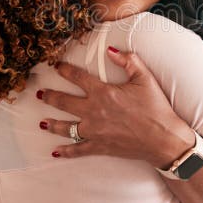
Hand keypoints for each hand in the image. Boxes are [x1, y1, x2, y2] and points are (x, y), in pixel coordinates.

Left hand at [37, 47, 194, 167]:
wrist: (162, 138)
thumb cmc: (156, 107)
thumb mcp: (145, 78)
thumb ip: (128, 61)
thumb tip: (111, 50)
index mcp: (103, 92)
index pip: (77, 77)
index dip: (64, 70)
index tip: (56, 66)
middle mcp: (93, 111)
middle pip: (64, 102)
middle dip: (50, 97)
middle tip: (40, 93)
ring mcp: (94, 131)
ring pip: (66, 127)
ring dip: (52, 124)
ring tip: (42, 122)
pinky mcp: (99, 146)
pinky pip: (78, 150)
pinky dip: (66, 151)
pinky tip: (56, 152)